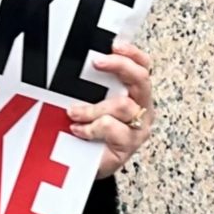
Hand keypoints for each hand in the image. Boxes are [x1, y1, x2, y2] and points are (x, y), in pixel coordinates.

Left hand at [65, 40, 155, 177]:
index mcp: (135, 94)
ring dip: (92, 107)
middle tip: (97, 62)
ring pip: (122, 106)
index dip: (132, 53)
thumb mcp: (89, 102)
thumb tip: (70, 61)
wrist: (83, 168)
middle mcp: (142, 109)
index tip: (114, 45)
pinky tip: (77, 130)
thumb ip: (90, 84)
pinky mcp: (128, 147)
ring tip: (72, 112)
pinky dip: (90, 127)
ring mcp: (137, 129)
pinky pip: (112, 128)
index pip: (143, 66)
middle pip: (141, 80)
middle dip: (120, 66)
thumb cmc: (88, 132)